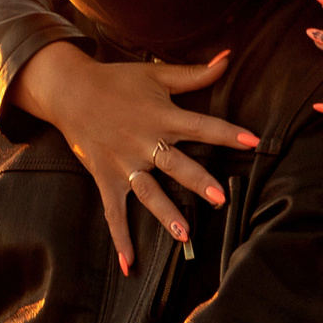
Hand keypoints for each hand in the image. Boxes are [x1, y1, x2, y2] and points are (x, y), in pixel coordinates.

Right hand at [10, 41, 258, 273]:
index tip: (253, 142)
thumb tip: (229, 57)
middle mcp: (144, 142)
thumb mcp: (156, 73)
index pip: (201, 126)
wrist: (69, 89)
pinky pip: (113, 211)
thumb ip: (194, 74)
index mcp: (161, 116)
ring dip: (166, 213)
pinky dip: (120, 238)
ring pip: (148, 192)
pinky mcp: (105, 177)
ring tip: (185, 234)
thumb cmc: (117, 80)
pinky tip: (128, 264)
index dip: (228, 133)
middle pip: (175, 164)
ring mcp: (123, 164)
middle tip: (219, 198)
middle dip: (197, 180)